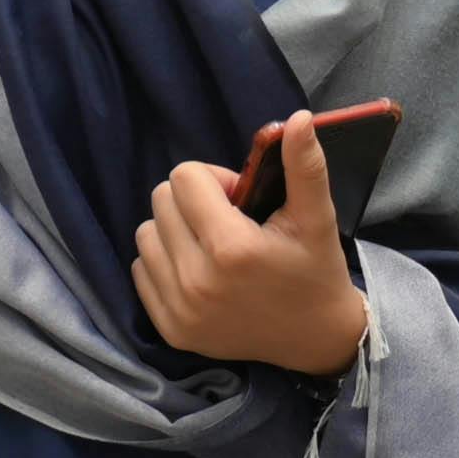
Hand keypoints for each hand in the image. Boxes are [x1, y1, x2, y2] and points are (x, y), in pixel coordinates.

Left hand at [133, 111, 376, 376]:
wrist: (314, 339)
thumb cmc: (314, 269)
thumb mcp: (317, 216)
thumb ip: (304, 165)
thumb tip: (298, 118)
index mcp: (232, 248)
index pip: (184, 177)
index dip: (214, 178)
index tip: (239, 199)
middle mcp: (197, 281)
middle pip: (161, 201)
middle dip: (193, 200)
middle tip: (227, 220)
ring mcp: (179, 309)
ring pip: (145, 233)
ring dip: (174, 230)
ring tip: (209, 244)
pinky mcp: (169, 328)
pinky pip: (140, 269)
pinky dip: (164, 261)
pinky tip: (197, 269)